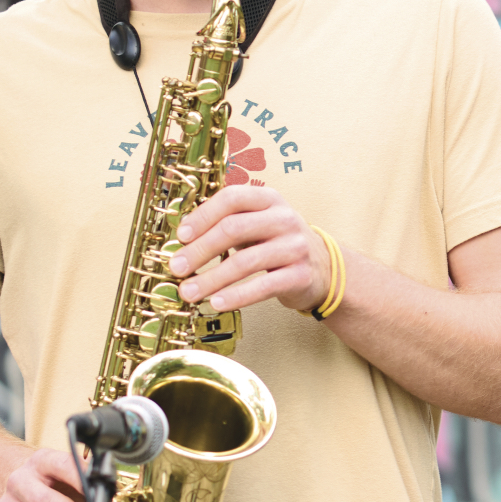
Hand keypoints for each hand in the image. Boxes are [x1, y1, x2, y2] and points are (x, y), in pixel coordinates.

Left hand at [169, 183, 331, 315]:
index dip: (202, 216)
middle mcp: (284, 219)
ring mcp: (295, 247)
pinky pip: (263, 287)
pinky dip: (237, 296)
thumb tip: (181, 243)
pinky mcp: (301, 275)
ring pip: (245, 261)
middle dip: (199, 250)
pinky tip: (217, 302)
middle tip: (177, 268)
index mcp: (268, 199)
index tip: (181, 237)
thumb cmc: (278, 244)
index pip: (231, 199)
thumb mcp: (257, 223)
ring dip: (211, 279)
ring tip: (190, 292)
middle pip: (233, 228)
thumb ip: (225, 225)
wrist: (323, 268)